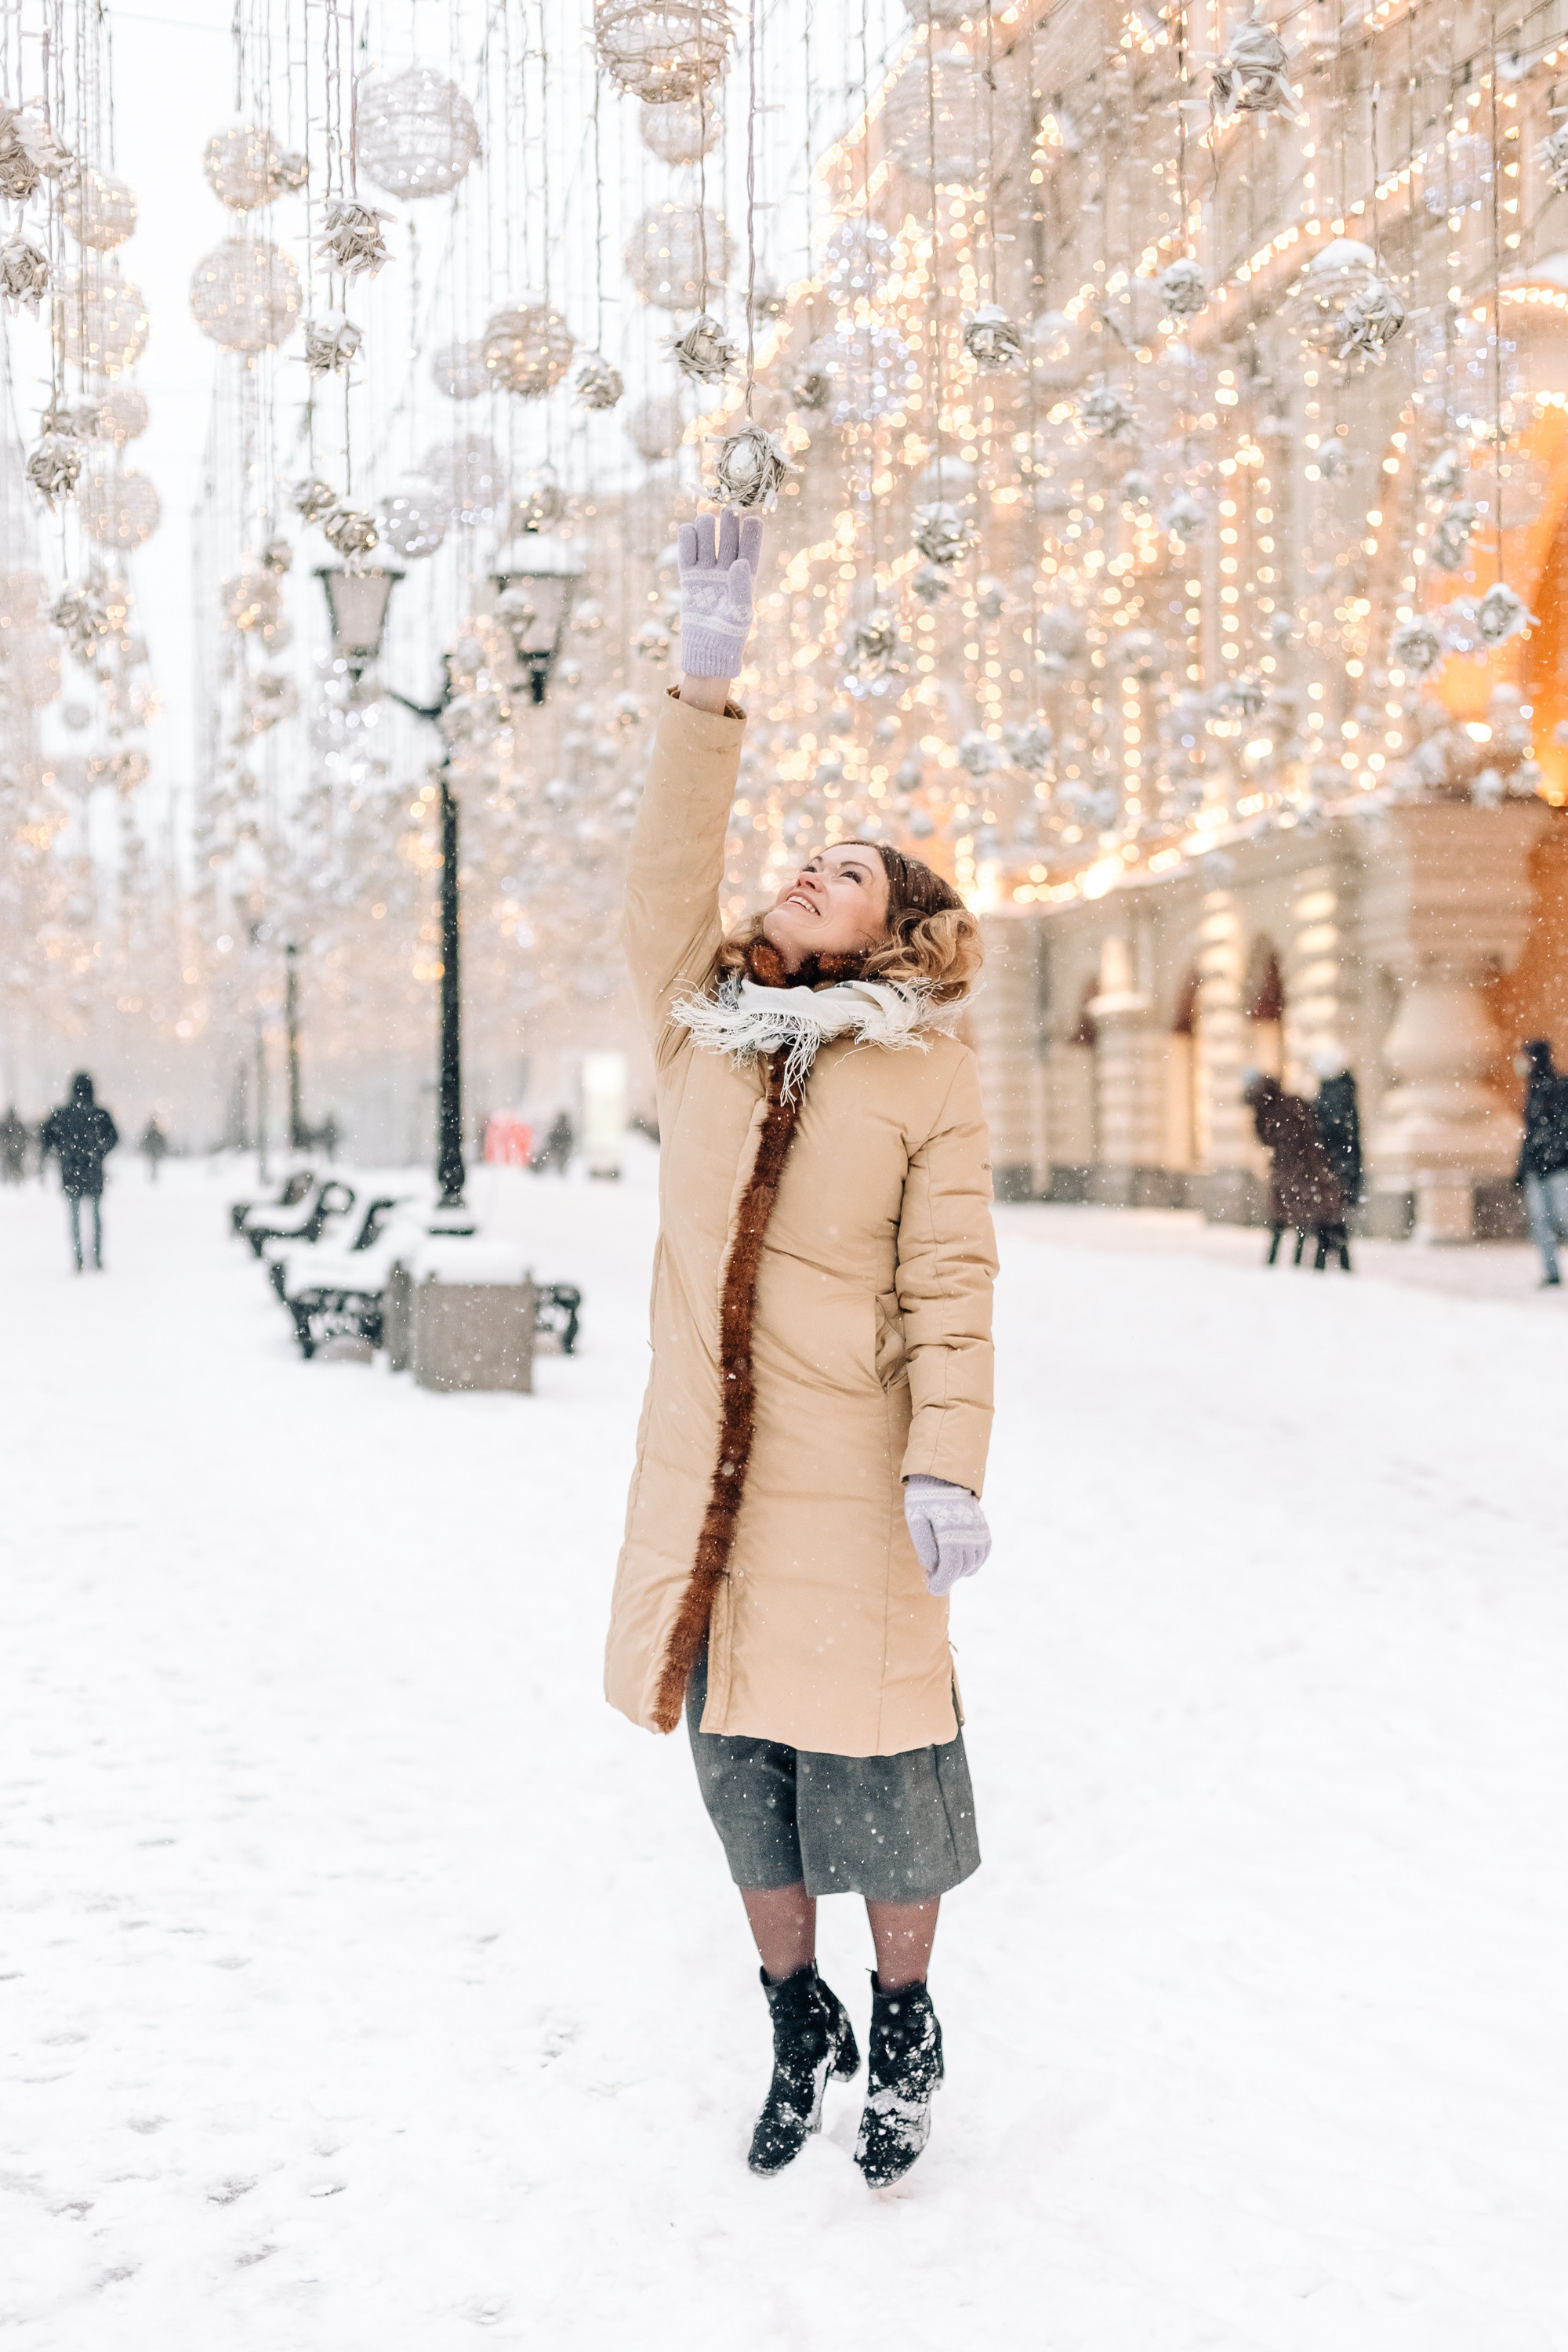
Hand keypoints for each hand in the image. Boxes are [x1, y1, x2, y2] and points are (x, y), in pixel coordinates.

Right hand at [678, 508, 763, 680]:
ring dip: (707, 528)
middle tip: (728, 511)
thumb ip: (741, 587)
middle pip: (728, 539)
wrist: (707, 649)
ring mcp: (708, 571)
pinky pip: (687, 553)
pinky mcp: (689, 577)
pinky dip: (687, 540)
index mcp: (747, 575)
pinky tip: (688, 529)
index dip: (751, 533)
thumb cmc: (730, 634)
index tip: (752, 520)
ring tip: (706, 519)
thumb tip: (739, 562)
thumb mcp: (741, 613)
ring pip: (707, 541)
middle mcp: (728, 569)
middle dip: (728, 524)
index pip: (750, 548)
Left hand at [904, 1474, 990, 1598]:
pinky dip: (972, 1563)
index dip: (942, 1582)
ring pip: (973, 1564)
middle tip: (932, 1581)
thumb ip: (923, 1543)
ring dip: (959, 1572)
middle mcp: (969, 1532)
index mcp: (951, 1530)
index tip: (932, 1590)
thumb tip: (930, 1567)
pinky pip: (983, 1554)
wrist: (943, 1475)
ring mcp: (979, 1530)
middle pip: (962, 1568)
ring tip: (942, 1568)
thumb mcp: (915, 1518)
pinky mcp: (983, 1528)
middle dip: (947, 1579)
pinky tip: (959, 1563)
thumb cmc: (924, 1497)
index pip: (951, 1566)